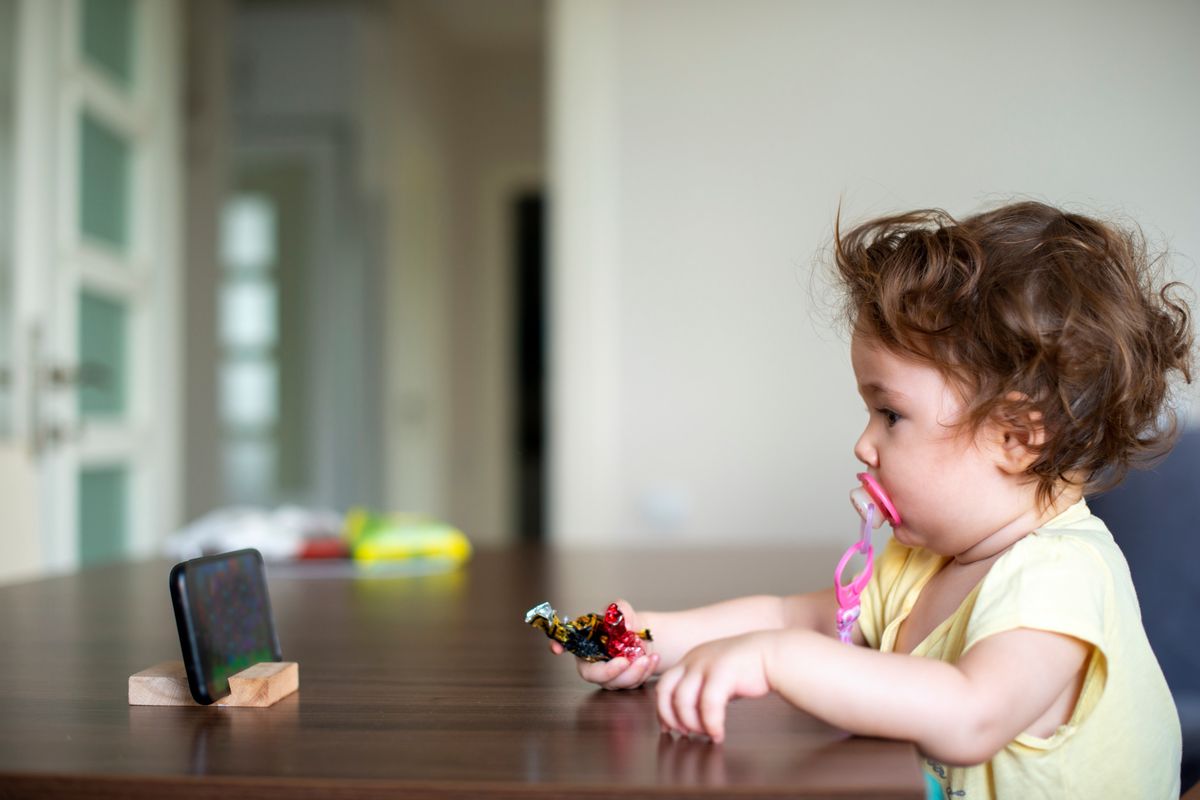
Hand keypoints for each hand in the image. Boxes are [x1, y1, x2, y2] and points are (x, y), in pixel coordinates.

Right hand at [549, 599, 659, 689]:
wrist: (642, 635)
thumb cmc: (624, 622)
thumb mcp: (622, 609)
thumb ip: (621, 610)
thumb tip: (625, 625)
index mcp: (584, 642)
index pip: (565, 644)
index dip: (557, 646)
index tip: (555, 648)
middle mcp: (591, 661)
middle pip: (593, 674)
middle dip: (610, 671)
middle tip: (626, 661)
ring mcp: (607, 676)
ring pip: (615, 683)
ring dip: (633, 673)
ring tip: (647, 658)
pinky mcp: (622, 683)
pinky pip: (632, 683)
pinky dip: (645, 673)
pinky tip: (654, 659)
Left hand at [655, 631, 772, 741]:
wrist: (774, 654)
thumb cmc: (748, 668)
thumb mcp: (716, 675)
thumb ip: (700, 689)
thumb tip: (688, 716)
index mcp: (690, 659)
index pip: (663, 686)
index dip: (662, 710)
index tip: (668, 728)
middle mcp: (694, 659)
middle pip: (665, 690)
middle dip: (670, 716)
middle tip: (683, 733)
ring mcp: (707, 664)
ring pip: (683, 700)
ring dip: (692, 723)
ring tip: (706, 734)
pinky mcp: (723, 671)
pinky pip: (708, 704)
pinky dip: (711, 723)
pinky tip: (718, 734)